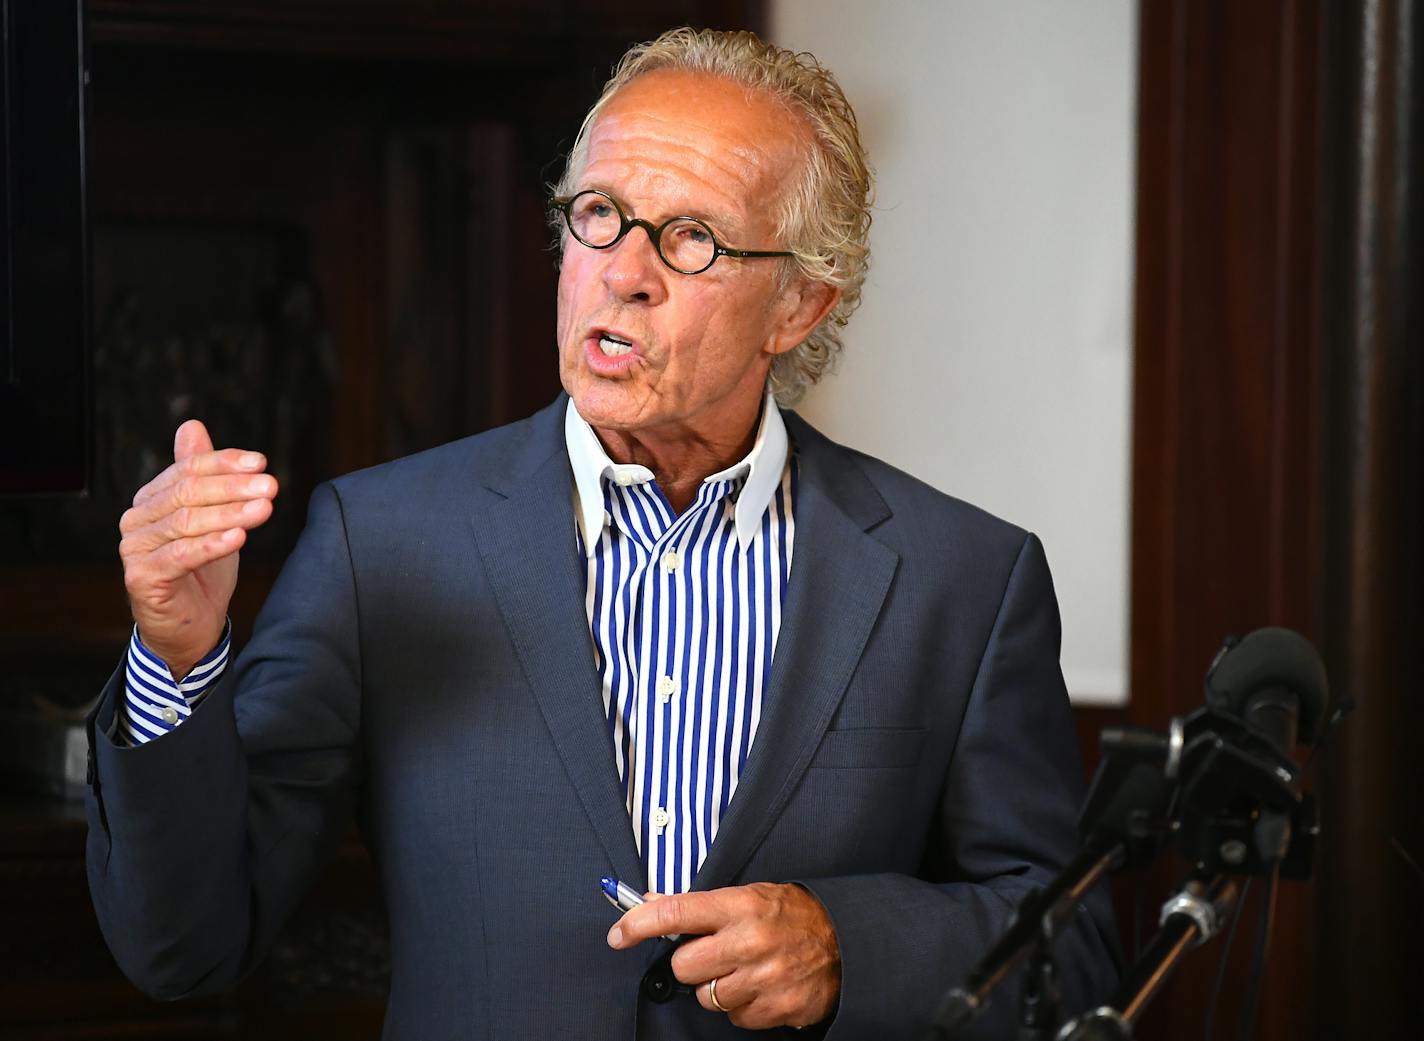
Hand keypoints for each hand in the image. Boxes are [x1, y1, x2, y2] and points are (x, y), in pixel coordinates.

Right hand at [119, 420, 277, 677]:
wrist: (191, 628)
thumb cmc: (202, 571)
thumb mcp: (211, 518)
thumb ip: (202, 475)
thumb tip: (191, 425)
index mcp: (152, 499)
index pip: (188, 469)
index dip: (225, 463)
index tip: (262, 462)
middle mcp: (137, 520)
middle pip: (188, 493)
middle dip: (233, 487)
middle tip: (271, 485)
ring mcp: (135, 549)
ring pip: (187, 523)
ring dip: (230, 514)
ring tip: (264, 508)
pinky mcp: (142, 578)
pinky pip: (180, 556)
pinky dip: (211, 545)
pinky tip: (239, 538)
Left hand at [608, 883, 839, 1029]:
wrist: (847, 942)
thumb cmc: (792, 915)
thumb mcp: (749, 895)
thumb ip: (700, 904)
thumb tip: (650, 902)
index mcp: (740, 906)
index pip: (676, 912)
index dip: (639, 924)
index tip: (618, 934)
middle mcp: (749, 942)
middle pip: (683, 966)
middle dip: (692, 963)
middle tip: (716, 953)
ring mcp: (764, 978)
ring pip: (706, 997)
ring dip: (718, 988)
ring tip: (745, 970)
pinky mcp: (777, 1008)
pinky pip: (735, 1018)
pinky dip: (743, 1007)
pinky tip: (762, 987)